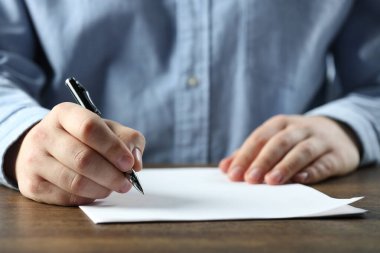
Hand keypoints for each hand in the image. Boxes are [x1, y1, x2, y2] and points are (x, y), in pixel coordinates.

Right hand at [10, 102, 144, 205]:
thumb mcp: (107, 129)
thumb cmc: (82, 138)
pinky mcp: (31, 185)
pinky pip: (66, 197)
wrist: (43, 149)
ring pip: (75, 181)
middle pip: (83, 159)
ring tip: (114, 187)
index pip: (89, 128)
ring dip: (102, 188)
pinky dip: (88, 197)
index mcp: (64, 114)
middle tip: (126, 182)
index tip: (128, 163)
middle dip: (111, 174)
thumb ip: (128, 139)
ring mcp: (34, 160)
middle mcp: (44, 134)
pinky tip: (96, 191)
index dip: (113, 148)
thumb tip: (136, 162)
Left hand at [219, 115, 359, 184]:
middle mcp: (299, 128)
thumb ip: (250, 153)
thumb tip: (225, 168)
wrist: (339, 132)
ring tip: (272, 181)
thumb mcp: (274, 139)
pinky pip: (324, 163)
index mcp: (280, 124)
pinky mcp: (337, 155)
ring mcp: (320, 140)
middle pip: (279, 143)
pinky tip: (300, 180)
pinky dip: (312, 171)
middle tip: (249, 179)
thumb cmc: (296, 140)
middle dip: (263, 161)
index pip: (259, 138)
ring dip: (285, 166)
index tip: (232, 174)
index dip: (245, 156)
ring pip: (301, 151)